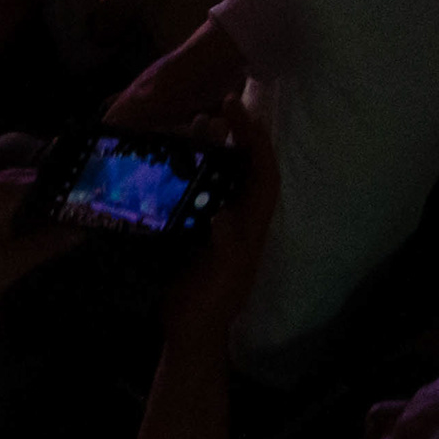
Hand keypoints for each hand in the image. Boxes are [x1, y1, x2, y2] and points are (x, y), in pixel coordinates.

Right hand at [168, 98, 281, 341]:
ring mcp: (224, 227)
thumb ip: (224, 246)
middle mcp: (243, 221)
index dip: (254, 141)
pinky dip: (198, 169)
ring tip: (197, 122)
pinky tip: (176, 159)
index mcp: (251, 230)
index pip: (263, 176)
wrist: (191, 333)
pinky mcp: (203, 232)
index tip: (234, 110)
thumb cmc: (205, 306)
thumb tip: (221, 210)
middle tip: (216, 105)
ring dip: (220, 149)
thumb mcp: (217, 279)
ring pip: (230, 178)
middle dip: (241, 135)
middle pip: (251, 170)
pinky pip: (206, 191)